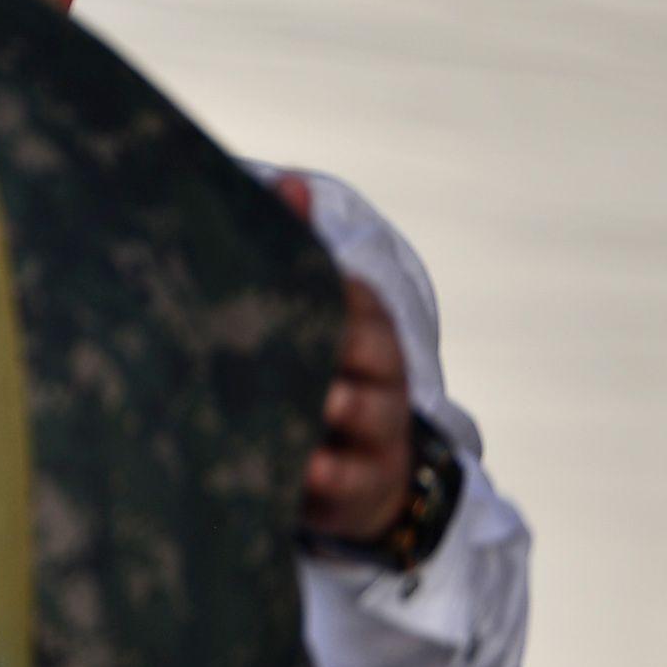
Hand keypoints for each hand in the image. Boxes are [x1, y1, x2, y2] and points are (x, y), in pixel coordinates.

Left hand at [272, 178, 411, 542]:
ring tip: (320, 404)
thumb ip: (295, 251)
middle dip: (344, 346)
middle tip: (303, 337)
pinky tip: (295, 470)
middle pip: (371, 353)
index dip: (332, 290)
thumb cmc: (317, 374)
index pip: (356, 299)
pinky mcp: (357, 485)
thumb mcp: (313, 317)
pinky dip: (322, 477)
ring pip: (364, 415)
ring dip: (340, 409)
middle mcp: (380, 374)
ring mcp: (374, 430)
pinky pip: (344, 481)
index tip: (298, 283)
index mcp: (364, 326)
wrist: (361, 472)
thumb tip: (286, 180)